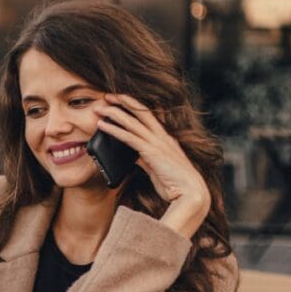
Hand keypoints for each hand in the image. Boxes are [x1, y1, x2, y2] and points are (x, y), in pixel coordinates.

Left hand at [95, 94, 210, 236]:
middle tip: (107, 96)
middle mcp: (163, 137)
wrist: (190, 195)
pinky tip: (102, 126)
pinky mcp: (152, 152)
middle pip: (141, 112)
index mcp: (166, 139)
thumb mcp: (157, 169)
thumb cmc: (176, 185)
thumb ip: (146, 160)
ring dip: (114, 113)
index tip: (120, 101)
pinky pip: (129, 137)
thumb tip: (134, 157)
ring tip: (99, 108)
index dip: (134, 107)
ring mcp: (158, 143)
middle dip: (123, 101)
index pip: (148, 117)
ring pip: (132, 122)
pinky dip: (114, 130)